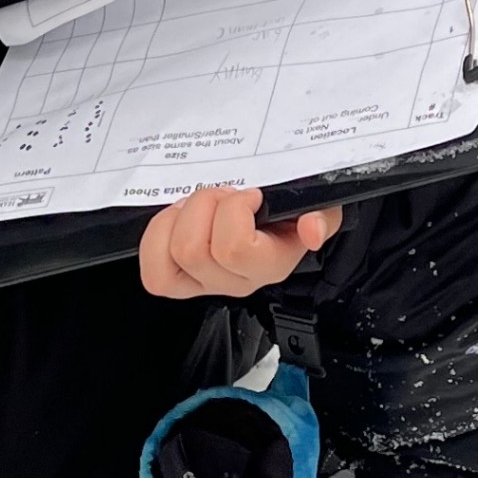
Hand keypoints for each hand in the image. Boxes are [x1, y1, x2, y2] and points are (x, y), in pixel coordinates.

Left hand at [137, 186, 338, 299]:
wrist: (280, 217)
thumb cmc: (292, 211)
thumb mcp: (320, 207)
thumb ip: (323, 216)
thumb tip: (311, 229)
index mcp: (270, 265)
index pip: (234, 248)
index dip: (233, 210)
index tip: (250, 195)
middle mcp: (237, 281)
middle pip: (193, 250)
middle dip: (202, 207)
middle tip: (221, 196)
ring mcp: (205, 282)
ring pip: (170, 257)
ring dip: (179, 219)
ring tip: (199, 207)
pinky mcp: (179, 278)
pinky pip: (154, 272)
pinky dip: (158, 238)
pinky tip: (177, 221)